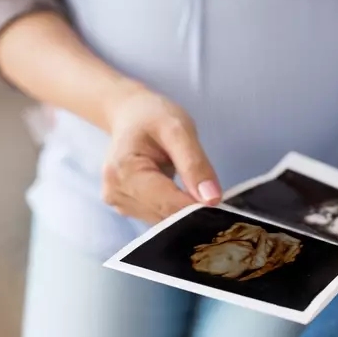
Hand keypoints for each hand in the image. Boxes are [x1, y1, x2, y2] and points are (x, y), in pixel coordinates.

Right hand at [101, 85, 220, 222]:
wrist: (130, 115)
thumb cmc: (153, 117)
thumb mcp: (180, 130)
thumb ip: (195, 164)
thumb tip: (211, 199)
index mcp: (125, 172)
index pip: (168, 204)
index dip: (197, 209)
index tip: (221, 204)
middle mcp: (116, 193)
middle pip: (166, 216)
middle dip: (193, 210)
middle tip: (212, 192)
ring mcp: (119, 203)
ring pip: (164, 221)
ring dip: (185, 211)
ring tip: (195, 187)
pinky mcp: (127, 208)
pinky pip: (159, 216)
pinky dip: (175, 209)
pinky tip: (182, 192)